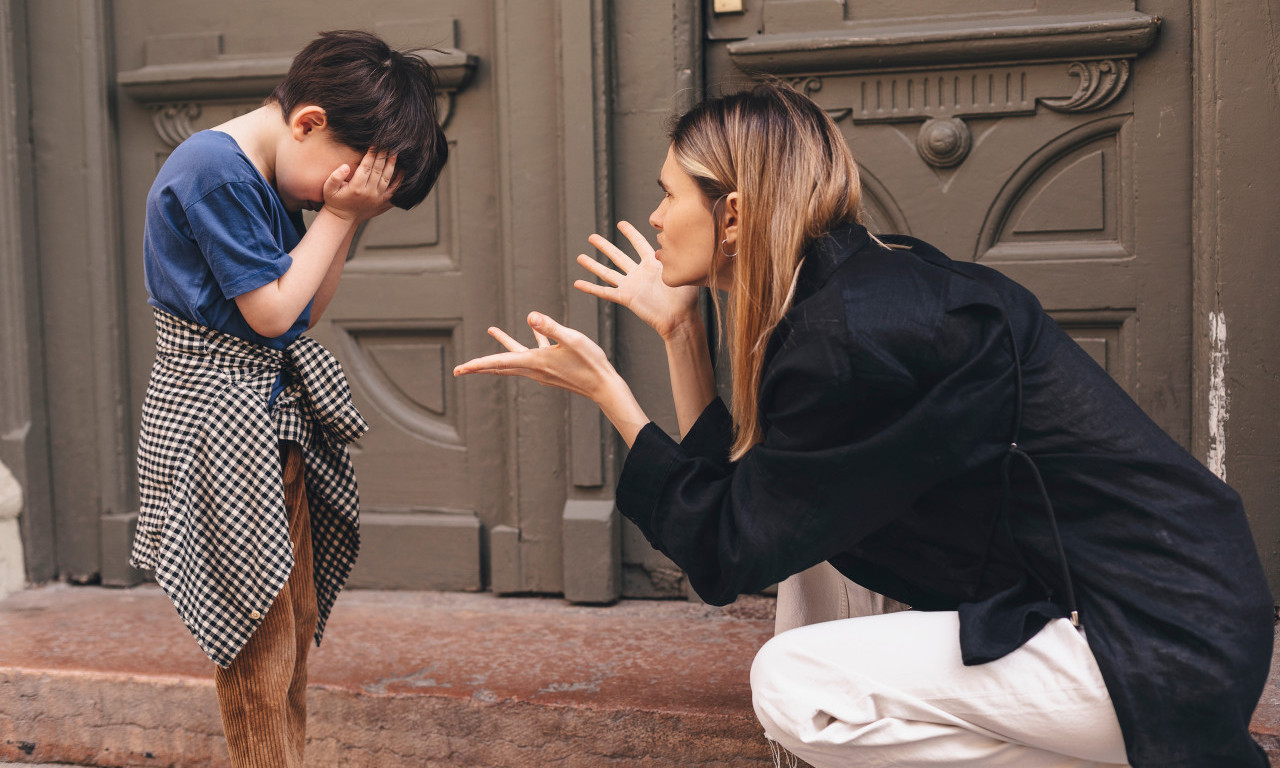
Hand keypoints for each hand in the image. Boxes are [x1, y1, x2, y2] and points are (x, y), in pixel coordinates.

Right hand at [322, 149, 397, 222]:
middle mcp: (369, 192)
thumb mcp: (328, 189)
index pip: (366, 166)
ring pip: (387, 177)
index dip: (371, 154)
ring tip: (394, 152)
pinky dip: (399, 179)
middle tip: (387, 144)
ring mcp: (377, 197)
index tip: (375, 144)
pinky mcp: (383, 201)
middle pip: (378, 170)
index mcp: (356, 187)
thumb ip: (335, 177)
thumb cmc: (334, 201)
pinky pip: (394, 189)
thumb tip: (345, 166)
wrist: (342, 218)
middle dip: (383, 155)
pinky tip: (402, 169)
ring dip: (392, 164)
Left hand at [453, 312, 620, 402]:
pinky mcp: (550, 369)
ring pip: (514, 359)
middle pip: (499, 366)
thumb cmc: (590, 362)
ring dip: (502, 346)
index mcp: (534, 361)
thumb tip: (530, 316)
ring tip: (492, 330)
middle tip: (459, 370)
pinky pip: (532, 354)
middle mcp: (534, 368)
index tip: (459, 370)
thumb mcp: (572, 339)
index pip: (498, 362)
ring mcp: (541, 370)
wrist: (603, 386)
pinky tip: (533, 328)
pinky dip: (528, 342)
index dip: (477, 364)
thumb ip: (550, 327)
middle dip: (478, 366)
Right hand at [575, 221, 700, 339]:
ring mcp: (631, 286)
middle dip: (604, 246)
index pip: (639, 244)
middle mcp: (639, 274)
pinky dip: (591, 288)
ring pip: (607, 273)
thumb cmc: (687, 297)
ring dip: (593, 265)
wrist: (680, 318)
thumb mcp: (681, 269)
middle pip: (617, 256)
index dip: (630, 233)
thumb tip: (660, 243)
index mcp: (653, 264)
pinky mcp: (626, 298)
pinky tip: (578, 283)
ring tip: (580, 257)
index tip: (621, 224)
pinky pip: (605, 292)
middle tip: (591, 237)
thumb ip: (672, 255)